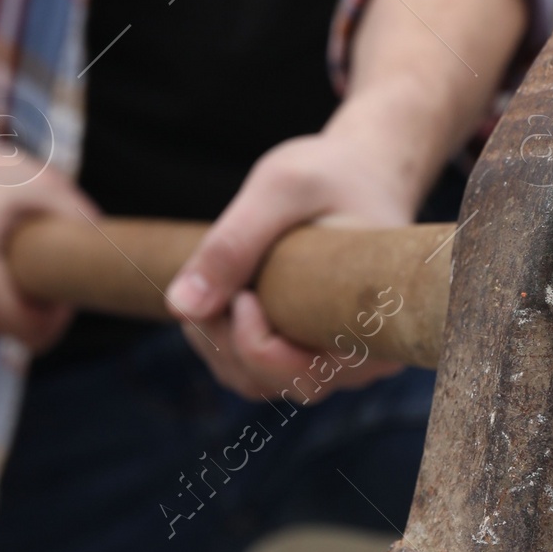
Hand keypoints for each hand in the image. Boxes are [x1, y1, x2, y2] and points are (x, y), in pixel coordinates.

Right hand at [0, 98, 91, 348]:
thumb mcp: (41, 184)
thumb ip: (81, 220)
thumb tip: (117, 256)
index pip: (36, 334)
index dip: (61, 312)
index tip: (63, 273)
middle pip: (19, 333)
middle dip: (37, 302)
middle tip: (38, 251)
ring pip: (0, 327)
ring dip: (15, 299)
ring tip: (7, 248)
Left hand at [163, 89, 419, 400]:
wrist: (359, 170)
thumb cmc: (331, 172)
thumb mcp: (282, 188)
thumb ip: (234, 242)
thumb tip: (179, 307)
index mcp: (373, 330)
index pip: (301, 376)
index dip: (254, 343)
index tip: (244, 291)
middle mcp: (358, 360)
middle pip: (270, 382)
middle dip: (223, 334)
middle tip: (220, 273)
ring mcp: (330, 359)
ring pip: (252, 380)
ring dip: (215, 335)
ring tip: (220, 276)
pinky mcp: (304, 349)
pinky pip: (249, 368)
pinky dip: (220, 335)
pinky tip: (222, 289)